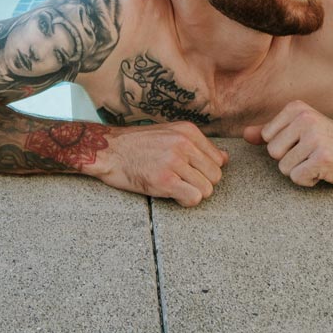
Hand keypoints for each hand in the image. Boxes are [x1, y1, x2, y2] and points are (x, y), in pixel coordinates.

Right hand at [86, 121, 228, 206]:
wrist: (108, 150)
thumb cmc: (137, 144)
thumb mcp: (170, 133)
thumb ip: (197, 145)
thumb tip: (224, 159)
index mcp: (188, 131)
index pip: (219, 160)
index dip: (206, 171)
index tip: (191, 173)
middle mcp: (184, 144)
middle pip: (215, 176)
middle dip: (202, 183)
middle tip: (183, 182)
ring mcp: (174, 162)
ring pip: (207, 189)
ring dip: (193, 193)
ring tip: (176, 188)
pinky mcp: (164, 180)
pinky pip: (194, 198)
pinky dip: (185, 201)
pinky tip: (172, 194)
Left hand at [244, 101, 332, 188]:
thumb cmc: (330, 144)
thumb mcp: (300, 132)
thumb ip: (271, 132)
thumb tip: (245, 134)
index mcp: (297, 109)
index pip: (267, 138)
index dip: (284, 147)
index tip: (304, 144)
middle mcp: (306, 119)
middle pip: (273, 153)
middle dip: (291, 161)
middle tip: (313, 155)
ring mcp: (316, 138)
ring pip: (284, 168)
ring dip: (301, 172)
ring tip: (319, 162)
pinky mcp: (324, 158)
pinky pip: (298, 178)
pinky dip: (309, 181)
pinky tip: (324, 172)